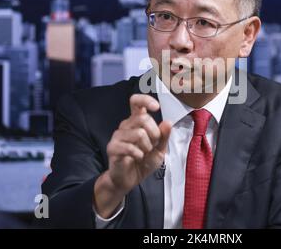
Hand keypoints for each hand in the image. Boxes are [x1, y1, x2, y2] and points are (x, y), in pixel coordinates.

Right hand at [94, 94, 171, 217]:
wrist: (129, 180)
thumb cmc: (143, 162)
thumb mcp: (160, 150)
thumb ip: (164, 136)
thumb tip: (168, 122)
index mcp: (136, 121)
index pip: (136, 102)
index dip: (146, 100)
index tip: (156, 107)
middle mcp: (126, 125)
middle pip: (144, 119)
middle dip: (154, 134)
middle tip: (152, 146)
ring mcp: (118, 136)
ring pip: (139, 133)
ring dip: (147, 147)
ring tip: (143, 154)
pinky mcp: (113, 148)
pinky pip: (130, 147)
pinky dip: (139, 155)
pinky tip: (137, 158)